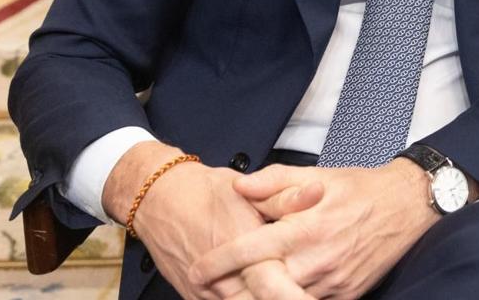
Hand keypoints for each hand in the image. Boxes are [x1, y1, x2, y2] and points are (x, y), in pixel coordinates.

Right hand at [102, 142, 314, 299]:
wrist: (159, 201)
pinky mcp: (197, 299)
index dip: (297, 297)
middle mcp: (224, 281)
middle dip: (287, 297)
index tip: (315, 297)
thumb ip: (287, 198)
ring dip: (266, 298)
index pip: (276, 289)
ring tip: (295, 291)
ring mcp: (209, 295)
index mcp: (243, 252)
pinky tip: (260, 291)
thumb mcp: (250, 190)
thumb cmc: (207, 193)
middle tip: (311, 293)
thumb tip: (318, 192)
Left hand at [190, 160, 438, 299]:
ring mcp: (333, 282)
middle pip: (262, 288)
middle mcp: (317, 259)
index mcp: (305, 227)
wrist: (408, 206)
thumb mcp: (318, 175)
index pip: (250, 249)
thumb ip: (275, 181)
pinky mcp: (347, 295)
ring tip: (237, 295)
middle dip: (233, 293)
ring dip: (261, 299)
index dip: (218, 261)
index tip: (196, 268)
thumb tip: (239, 186)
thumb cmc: (359, 189)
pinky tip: (278, 294)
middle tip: (209, 291)